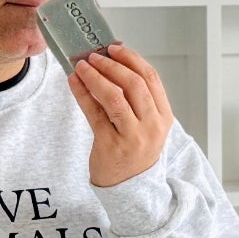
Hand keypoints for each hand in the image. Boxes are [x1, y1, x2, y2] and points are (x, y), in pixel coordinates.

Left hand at [67, 42, 174, 187]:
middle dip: (112, 65)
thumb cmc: (135, 151)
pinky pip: (94, 113)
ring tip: (82, 66)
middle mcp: (152, 126)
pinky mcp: (110, 145)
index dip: (132, 59)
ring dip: (96, 77)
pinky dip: (83, 94)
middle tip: (94, 55)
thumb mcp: (146, 125)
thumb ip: (136, 99)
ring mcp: (132, 137)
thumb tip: (113, 63)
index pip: (151, 79)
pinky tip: (74, 82)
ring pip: (115, 97)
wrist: (130, 188)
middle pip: (134, 84)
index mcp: (164, 117)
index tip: (115, 48)